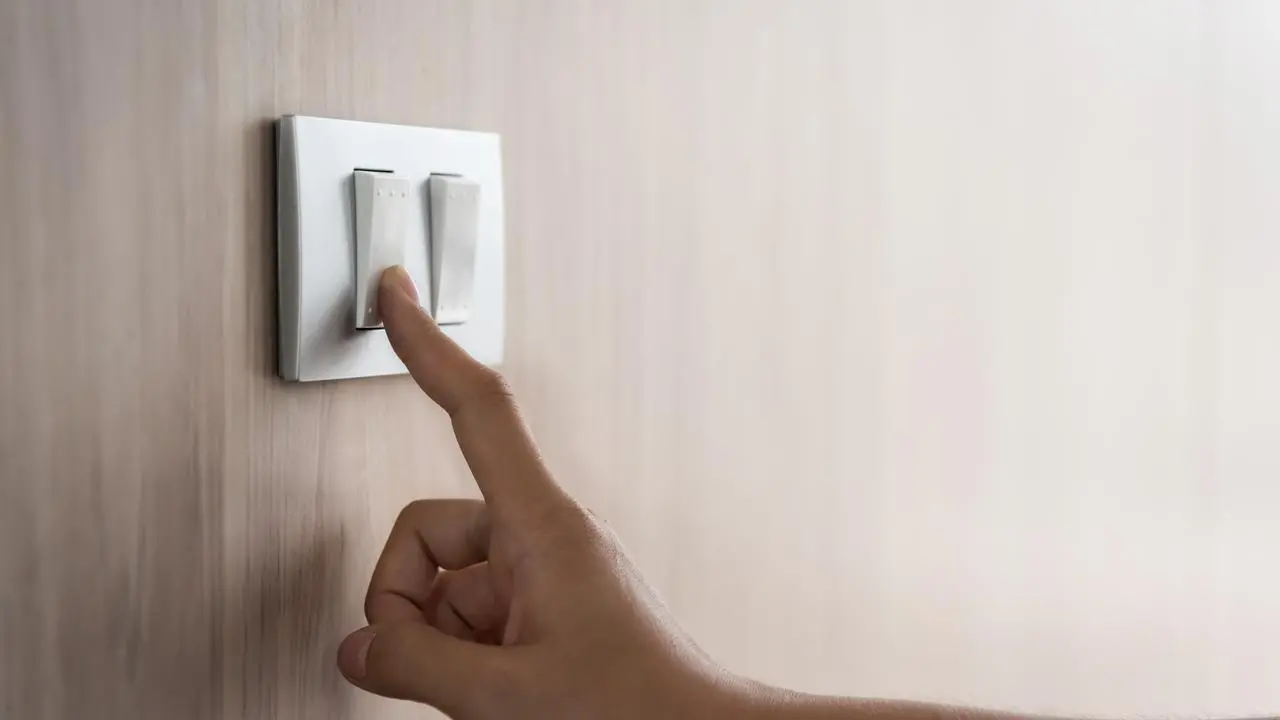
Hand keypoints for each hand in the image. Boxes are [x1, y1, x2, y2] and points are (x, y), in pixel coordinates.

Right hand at [336, 266, 736, 718]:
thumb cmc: (639, 709)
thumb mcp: (507, 694)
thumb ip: (415, 663)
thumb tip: (360, 646)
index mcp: (541, 528)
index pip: (476, 411)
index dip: (428, 347)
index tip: (395, 295)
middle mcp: (541, 538)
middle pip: (427, 531)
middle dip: (406, 600)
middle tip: (437, 669)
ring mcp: (544, 577)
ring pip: (442, 584)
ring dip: (437, 639)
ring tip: (484, 692)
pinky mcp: (546, 611)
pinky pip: (471, 614)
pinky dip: (461, 655)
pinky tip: (494, 694)